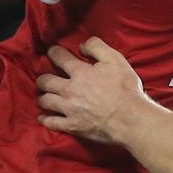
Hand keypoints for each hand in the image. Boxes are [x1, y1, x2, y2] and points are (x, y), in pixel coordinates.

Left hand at [37, 37, 151, 143]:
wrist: (130, 119)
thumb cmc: (125, 89)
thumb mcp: (115, 60)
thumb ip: (97, 47)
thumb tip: (82, 46)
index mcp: (80, 72)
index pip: (59, 57)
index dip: (53, 52)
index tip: (51, 51)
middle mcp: (69, 90)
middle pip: (46, 82)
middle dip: (43, 79)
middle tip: (44, 79)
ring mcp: (69, 109)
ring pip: (45, 101)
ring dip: (43, 97)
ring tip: (44, 96)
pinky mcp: (72, 126)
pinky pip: (51, 123)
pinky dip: (45, 119)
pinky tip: (43, 117)